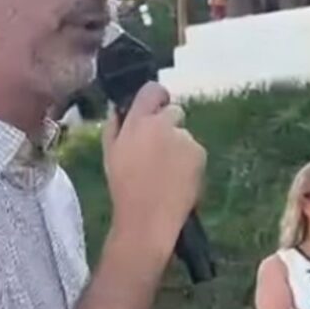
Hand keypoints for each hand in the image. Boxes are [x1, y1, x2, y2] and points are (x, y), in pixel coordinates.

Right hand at [103, 83, 205, 263]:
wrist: (148, 218)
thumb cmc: (123, 188)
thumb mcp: (110, 155)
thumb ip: (114, 127)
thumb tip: (119, 109)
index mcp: (137, 122)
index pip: (153, 90)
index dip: (155, 98)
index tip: (155, 110)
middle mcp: (162, 124)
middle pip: (173, 111)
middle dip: (169, 125)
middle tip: (160, 150)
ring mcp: (184, 138)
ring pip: (184, 135)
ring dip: (179, 147)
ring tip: (168, 172)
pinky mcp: (200, 153)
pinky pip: (195, 151)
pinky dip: (190, 162)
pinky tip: (179, 179)